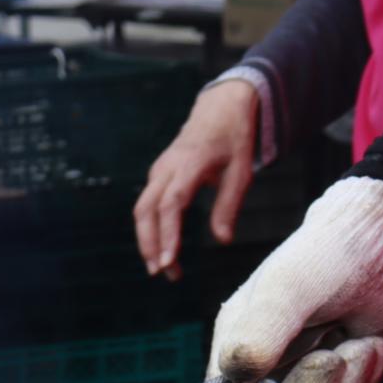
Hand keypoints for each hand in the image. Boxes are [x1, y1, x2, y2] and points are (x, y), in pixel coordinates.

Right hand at [135, 79, 259, 279]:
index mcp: (190, 165)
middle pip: (145, 210)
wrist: (219, 109)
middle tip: (162, 273)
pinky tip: (162, 248)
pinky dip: (150, 229)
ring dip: (147, 240)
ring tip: (161, 268)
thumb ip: (228, 206)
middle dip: (149, 244)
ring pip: (141, 210)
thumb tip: (223, 241)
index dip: (167, 234)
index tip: (169, 261)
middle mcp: (167, 168)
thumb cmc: (234, 141)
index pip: (171, 204)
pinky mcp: (157, 176)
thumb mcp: (241, 172)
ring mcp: (158, 171)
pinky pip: (147, 206)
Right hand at [203, 176, 382, 382]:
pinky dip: (365, 381)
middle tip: (332, 354)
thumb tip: (239, 371)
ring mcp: (304, 378)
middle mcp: (265, 367)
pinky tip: (368, 344)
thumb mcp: (291, 285)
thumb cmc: (331, 254)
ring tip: (355, 337)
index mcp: (238, 343)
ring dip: (347, 380)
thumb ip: (263, 326)